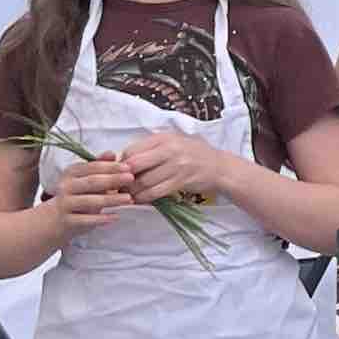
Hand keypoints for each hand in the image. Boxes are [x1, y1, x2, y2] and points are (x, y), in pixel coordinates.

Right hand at [48, 155, 141, 235]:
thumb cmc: (77, 195)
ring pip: (89, 201)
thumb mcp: (86, 179)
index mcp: (71, 173)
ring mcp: (65, 204)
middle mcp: (66, 187)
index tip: (128, 167)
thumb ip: (100, 166)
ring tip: (129, 199)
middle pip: (91, 182)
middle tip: (131, 178)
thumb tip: (112, 153)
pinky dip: (100, 219)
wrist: (55, 218)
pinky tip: (115, 217)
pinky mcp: (67, 221)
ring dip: (111, 199)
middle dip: (112, 179)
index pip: (92, 167)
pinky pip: (85, 220)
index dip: (111, 166)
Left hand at [116, 131, 240, 203]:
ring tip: (128, 195)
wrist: (219, 166)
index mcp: (163, 138)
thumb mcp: (172, 142)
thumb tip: (124, 161)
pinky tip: (140, 200)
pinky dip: (144, 198)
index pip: (131, 151)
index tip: (121, 172)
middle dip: (123, 179)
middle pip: (135, 165)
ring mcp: (177, 166)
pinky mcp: (182, 181)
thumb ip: (150, 148)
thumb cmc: (192, 154)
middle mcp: (169, 150)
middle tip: (119, 186)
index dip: (121, 164)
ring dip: (132, 191)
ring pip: (144, 181)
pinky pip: (156, 192)